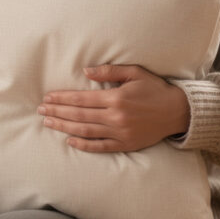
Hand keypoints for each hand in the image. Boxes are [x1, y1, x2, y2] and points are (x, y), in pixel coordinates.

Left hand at [37, 64, 189, 152]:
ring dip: (64, 127)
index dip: (62, 99)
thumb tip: (85, 72)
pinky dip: (83, 145)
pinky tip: (70, 141)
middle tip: (41, 111)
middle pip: (79, 115)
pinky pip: (100, 146)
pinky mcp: (126, 144)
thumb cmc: (155, 89)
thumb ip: (109, 71)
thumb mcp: (135, 73)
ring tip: (48, 123)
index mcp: (116, 98)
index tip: (47, 98)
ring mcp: (120, 132)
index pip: (81, 99)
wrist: (178, 112)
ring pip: (85, 131)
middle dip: (57, 112)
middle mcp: (116, 116)